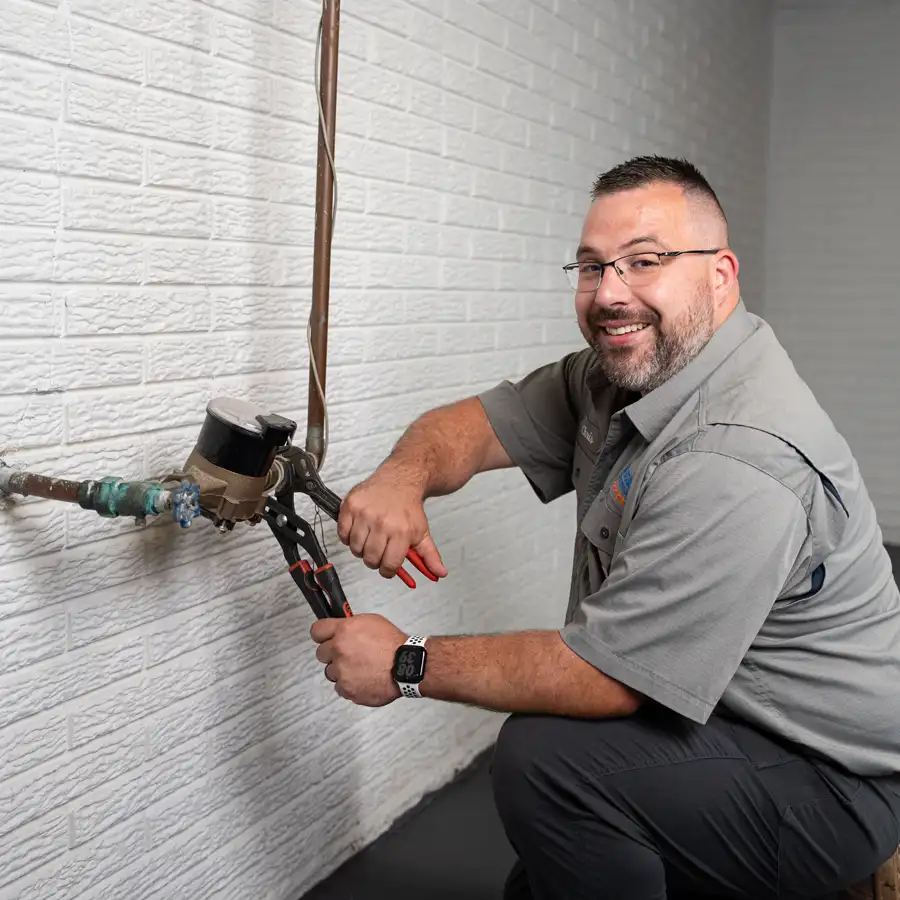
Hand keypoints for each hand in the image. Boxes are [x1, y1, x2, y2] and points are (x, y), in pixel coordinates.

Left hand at [311, 613, 406, 705]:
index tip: (324, 638)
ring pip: (330, 672)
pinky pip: (340, 687)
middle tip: (348, 655)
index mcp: (344, 631)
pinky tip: (362, 679)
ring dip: (341, 671)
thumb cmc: (393, 644)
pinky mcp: (346, 689)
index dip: (321, 635)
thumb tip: (341, 629)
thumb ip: (350, 626)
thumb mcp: (372, 622)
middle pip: (321, 653)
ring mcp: (341, 671)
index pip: (317, 630)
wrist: (405, 666)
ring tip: (360, 668)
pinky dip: (349, 685)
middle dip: (332, 654)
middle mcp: (339, 650)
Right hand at [337, 466, 447, 580]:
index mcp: (401, 532)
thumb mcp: (422, 532)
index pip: (389, 565)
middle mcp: (382, 523)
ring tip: (370, 539)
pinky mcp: (350, 506)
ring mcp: (364, 514)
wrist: (400, 479)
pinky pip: (342, 533)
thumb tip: (440, 573)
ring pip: (355, 548)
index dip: (388, 570)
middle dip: (375, 560)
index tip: (388, 567)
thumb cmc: (409, 507)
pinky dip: (348, 537)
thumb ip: (430, 556)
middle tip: (379, 552)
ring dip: (361, 549)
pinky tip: (359, 530)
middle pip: (370, 559)